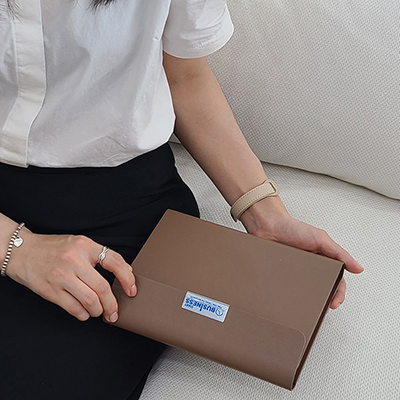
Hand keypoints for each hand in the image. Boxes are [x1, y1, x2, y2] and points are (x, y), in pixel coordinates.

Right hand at [6, 228, 135, 321]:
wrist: (22, 251)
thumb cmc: (53, 248)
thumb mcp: (79, 244)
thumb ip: (100, 255)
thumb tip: (125, 271)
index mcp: (85, 246)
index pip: (114, 262)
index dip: (127, 278)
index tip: (131, 290)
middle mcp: (74, 260)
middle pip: (102, 288)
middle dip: (112, 304)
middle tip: (114, 312)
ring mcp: (62, 276)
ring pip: (90, 301)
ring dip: (98, 311)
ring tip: (98, 311)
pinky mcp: (50, 290)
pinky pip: (74, 308)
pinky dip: (83, 314)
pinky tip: (84, 312)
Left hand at [240, 197, 363, 308]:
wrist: (267, 226)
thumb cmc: (292, 228)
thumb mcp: (320, 239)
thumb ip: (339, 253)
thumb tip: (358, 267)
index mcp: (323, 259)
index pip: (336, 280)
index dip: (338, 293)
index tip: (334, 302)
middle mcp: (310, 267)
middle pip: (322, 288)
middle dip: (324, 299)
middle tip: (322, 306)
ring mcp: (295, 272)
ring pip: (305, 291)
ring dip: (308, 298)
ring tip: (308, 304)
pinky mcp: (281, 275)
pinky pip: (288, 287)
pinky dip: (290, 294)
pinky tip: (291, 299)